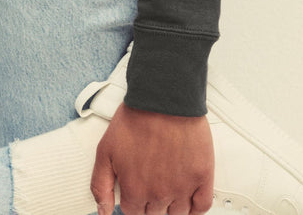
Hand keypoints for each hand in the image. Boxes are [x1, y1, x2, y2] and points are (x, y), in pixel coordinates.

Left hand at [92, 101, 213, 214]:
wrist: (163, 99)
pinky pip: (201, 207)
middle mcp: (159, 195)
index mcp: (135, 190)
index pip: (133, 213)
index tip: (136, 190)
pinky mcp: (202, 177)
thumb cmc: (136, 119)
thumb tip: (102, 211)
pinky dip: (195, 207)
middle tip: (151, 181)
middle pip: (155, 214)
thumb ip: (100, 185)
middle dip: (150, 201)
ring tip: (168, 186)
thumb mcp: (105, 151)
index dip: (133, 200)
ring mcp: (182, 188)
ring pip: (177, 214)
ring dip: (171, 205)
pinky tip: (188, 198)